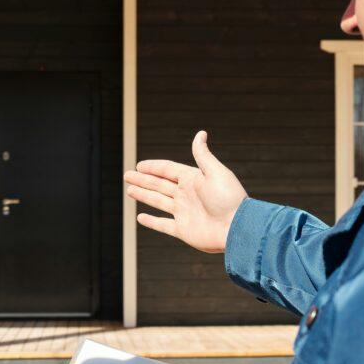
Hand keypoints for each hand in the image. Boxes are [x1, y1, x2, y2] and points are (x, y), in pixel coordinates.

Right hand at [124, 131, 246, 253]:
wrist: (237, 227)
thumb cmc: (229, 198)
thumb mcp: (216, 172)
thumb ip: (203, 155)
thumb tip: (200, 133)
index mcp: (193, 180)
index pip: (168, 170)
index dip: (153, 167)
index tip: (139, 165)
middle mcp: (186, 195)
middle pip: (159, 185)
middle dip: (143, 179)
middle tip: (127, 175)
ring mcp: (184, 213)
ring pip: (158, 201)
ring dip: (143, 195)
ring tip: (130, 190)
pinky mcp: (183, 230)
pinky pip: (163, 225)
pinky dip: (152, 221)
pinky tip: (140, 217)